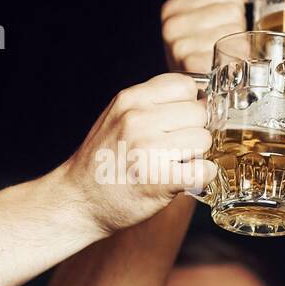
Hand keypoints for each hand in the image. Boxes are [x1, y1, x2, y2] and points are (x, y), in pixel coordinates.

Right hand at [61, 74, 216, 233]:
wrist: (80, 201)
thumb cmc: (103, 160)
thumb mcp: (118, 116)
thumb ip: (151, 103)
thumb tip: (198, 99)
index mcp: (130, 100)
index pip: (186, 85)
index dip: (189, 104)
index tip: (179, 121)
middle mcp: (137, 120)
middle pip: (199, 113)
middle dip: (194, 130)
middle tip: (175, 147)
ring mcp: (147, 149)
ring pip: (204, 140)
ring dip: (196, 155)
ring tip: (173, 163)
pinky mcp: (158, 180)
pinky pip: (204, 170)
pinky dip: (201, 177)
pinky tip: (183, 179)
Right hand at [160, 0, 251, 73]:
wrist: (188, 96)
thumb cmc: (201, 56)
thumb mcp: (209, 19)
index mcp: (173, 8)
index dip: (231, 8)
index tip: (219, 26)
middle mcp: (172, 24)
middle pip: (231, 11)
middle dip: (235, 28)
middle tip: (221, 47)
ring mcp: (179, 45)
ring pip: (234, 31)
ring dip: (237, 46)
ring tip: (222, 58)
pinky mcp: (191, 64)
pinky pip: (229, 52)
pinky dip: (233, 62)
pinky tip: (223, 69)